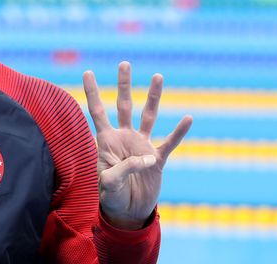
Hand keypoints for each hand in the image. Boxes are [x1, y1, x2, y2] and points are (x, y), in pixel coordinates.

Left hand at [83, 61, 192, 229]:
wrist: (127, 212)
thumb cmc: (111, 197)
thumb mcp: (110, 184)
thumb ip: (124, 169)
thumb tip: (147, 157)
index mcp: (106, 141)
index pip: (97, 112)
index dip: (92, 92)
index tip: (87, 71)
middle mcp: (124, 138)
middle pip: (124, 105)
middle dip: (123, 85)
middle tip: (124, 63)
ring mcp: (141, 146)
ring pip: (148, 116)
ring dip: (153, 97)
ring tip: (157, 76)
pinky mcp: (157, 158)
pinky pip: (170, 142)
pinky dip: (179, 131)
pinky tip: (188, 118)